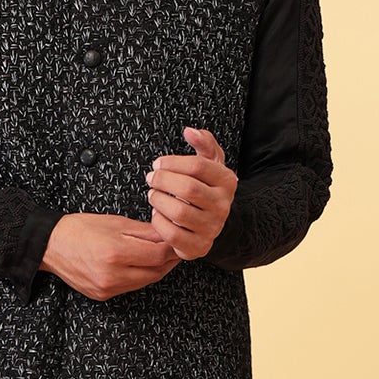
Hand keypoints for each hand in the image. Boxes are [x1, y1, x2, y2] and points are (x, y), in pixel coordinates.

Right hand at [40, 212, 180, 299]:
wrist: (51, 246)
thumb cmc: (80, 229)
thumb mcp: (115, 223)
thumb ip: (145, 231)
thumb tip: (168, 234)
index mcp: (116, 253)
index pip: (158, 255)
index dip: (173, 248)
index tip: (178, 239)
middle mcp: (112, 275)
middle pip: (156, 272)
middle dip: (169, 260)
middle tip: (175, 247)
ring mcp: (108, 288)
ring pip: (146, 282)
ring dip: (157, 269)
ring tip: (161, 255)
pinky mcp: (103, 295)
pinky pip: (132, 287)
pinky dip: (141, 276)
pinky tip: (142, 265)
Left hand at [144, 128, 237, 258]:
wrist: (215, 223)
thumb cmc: (206, 187)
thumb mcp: (210, 163)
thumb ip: (204, 143)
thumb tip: (189, 131)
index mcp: (227, 181)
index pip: (198, 166)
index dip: (172, 163)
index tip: (158, 164)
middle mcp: (223, 206)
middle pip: (188, 189)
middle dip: (163, 181)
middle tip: (151, 178)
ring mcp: (212, 228)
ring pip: (179, 212)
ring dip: (159, 201)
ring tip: (153, 195)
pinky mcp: (198, 247)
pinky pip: (172, 234)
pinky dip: (159, 222)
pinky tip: (157, 214)